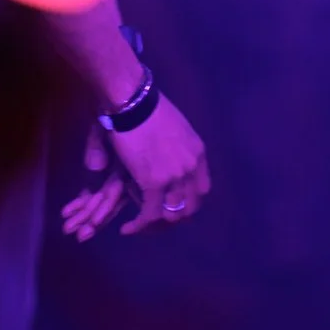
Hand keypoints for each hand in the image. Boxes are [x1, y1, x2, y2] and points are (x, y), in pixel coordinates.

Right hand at [61, 95, 207, 237]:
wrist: (133, 102)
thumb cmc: (146, 108)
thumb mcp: (173, 128)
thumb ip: (172, 150)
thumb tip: (157, 164)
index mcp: (198, 153)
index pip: (202, 189)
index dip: (187, 201)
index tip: (171, 204)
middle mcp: (192, 168)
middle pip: (190, 207)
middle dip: (173, 218)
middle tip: (155, 221)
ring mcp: (176, 177)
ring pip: (172, 215)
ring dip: (155, 225)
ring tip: (140, 226)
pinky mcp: (154, 183)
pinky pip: (150, 214)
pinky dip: (139, 225)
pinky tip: (128, 228)